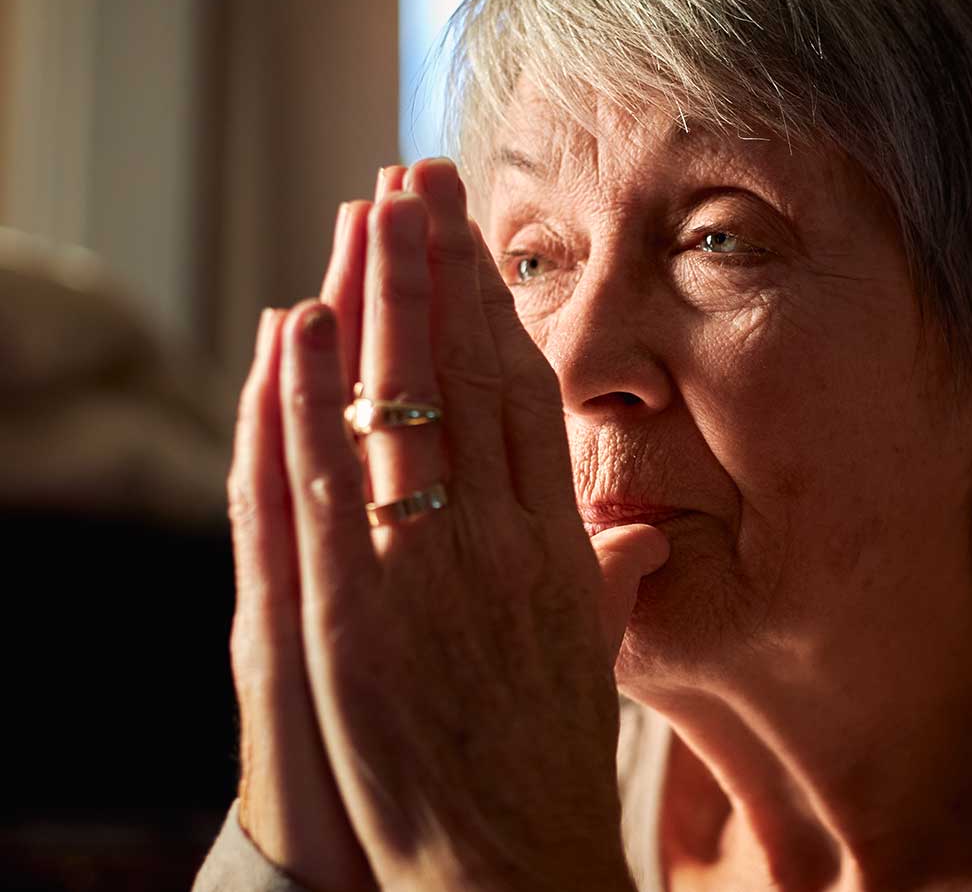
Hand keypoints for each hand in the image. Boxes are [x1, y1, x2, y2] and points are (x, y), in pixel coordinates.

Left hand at [249, 158, 665, 888]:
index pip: (526, 399)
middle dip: (443, 270)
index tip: (476, 238)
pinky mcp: (360, 621)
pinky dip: (312, 402)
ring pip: (406, 411)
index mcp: (558, 548)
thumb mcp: (596, 658)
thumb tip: (638, 530)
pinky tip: (300, 327)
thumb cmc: (551, 766)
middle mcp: (502, 546)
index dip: (496, 307)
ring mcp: (430, 578)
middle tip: (422, 180)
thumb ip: (607, 580)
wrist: (517, 860)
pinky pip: (332, 488)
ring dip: (382, 302)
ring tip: (367, 213)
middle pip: (470, 377)